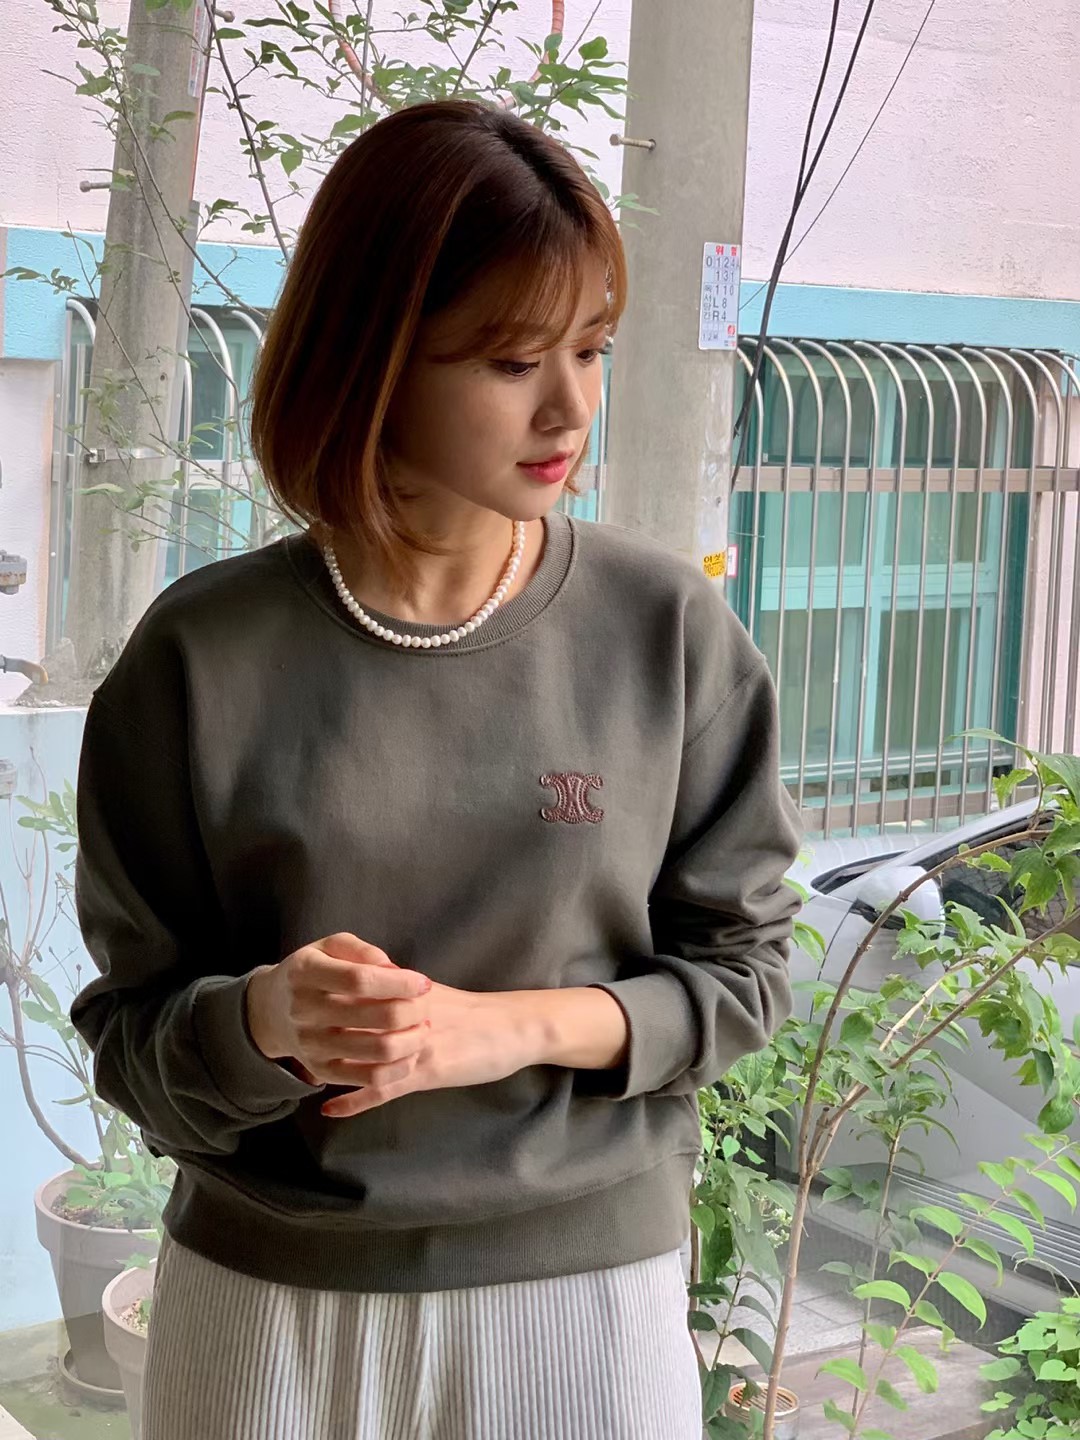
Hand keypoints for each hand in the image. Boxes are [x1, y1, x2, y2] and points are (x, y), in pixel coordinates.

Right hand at [246, 932, 431, 1089]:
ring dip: (413, 1040)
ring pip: (378, 1051)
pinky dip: (399, 1067)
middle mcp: (304, 1011)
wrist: (272, 1010)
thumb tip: (394, 970)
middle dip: (414, 1011)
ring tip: (422, 1027)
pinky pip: (369, 1078)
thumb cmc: (314, 971)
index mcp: (306, 973)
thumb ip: (362, 951)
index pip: (361, 980)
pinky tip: (410, 1052)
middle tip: (425, 1005)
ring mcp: (312, 1045)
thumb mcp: (330, 947)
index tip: (422, 983)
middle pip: (376, 1017)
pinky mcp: (321, 1071)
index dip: (400, 983)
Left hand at [320, 980, 538, 1117]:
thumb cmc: (475, 1013)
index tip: (300, 1004)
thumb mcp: (433, 995)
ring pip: (362, 1055)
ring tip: (304, 1071)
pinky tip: (330, 1108)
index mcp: (408, 992)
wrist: (513, 1028)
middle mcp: (408, 1016)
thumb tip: (369, 990)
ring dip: (331, 1066)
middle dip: (321, 1030)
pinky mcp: (427, 1072)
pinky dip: (353, 1100)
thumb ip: (400, 993)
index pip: (358, 992)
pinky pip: (382, 1089)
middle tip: (294, 1038)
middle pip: (352, 1022)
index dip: (328, 999)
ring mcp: (416, 1046)